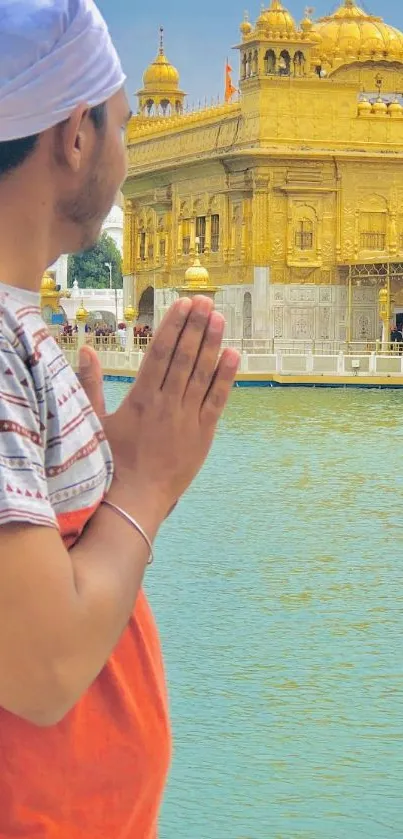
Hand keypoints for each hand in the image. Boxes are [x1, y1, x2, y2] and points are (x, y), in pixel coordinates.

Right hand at [78, 297, 238, 519]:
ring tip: (220, 318)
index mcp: (142, 397)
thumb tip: (86, 350)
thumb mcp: (94, 421)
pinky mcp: (203, 434)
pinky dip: (225, 377)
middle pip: (185, 356)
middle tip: (206, 301)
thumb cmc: (111, 463)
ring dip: (212, 344)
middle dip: (196, 326)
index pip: (161, 352)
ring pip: (203, 373)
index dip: (174, 325)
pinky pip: (217, 400)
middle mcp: (168, 402)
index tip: (184, 304)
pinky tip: (233, 355)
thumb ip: (91, 383)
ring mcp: (188, 418)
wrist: (134, 501)